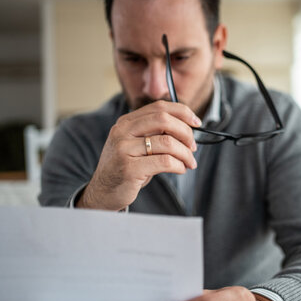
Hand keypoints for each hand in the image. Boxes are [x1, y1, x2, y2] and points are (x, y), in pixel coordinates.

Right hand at [77, 100, 201, 210]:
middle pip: (164, 120)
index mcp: (126, 122)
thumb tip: (187, 128)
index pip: (159, 107)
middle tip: (193, 146)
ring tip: (190, 163)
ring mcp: (124, 149)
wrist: (103, 192)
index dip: (182, 112)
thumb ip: (155, 133)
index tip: (197, 122)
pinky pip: (165, 162)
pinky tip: (180, 169)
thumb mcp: (136, 145)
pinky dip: (179, 165)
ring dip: (185, 154)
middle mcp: (123, 132)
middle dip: (186, 132)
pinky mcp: (129, 168)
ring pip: (168, 143)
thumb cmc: (126, 168)